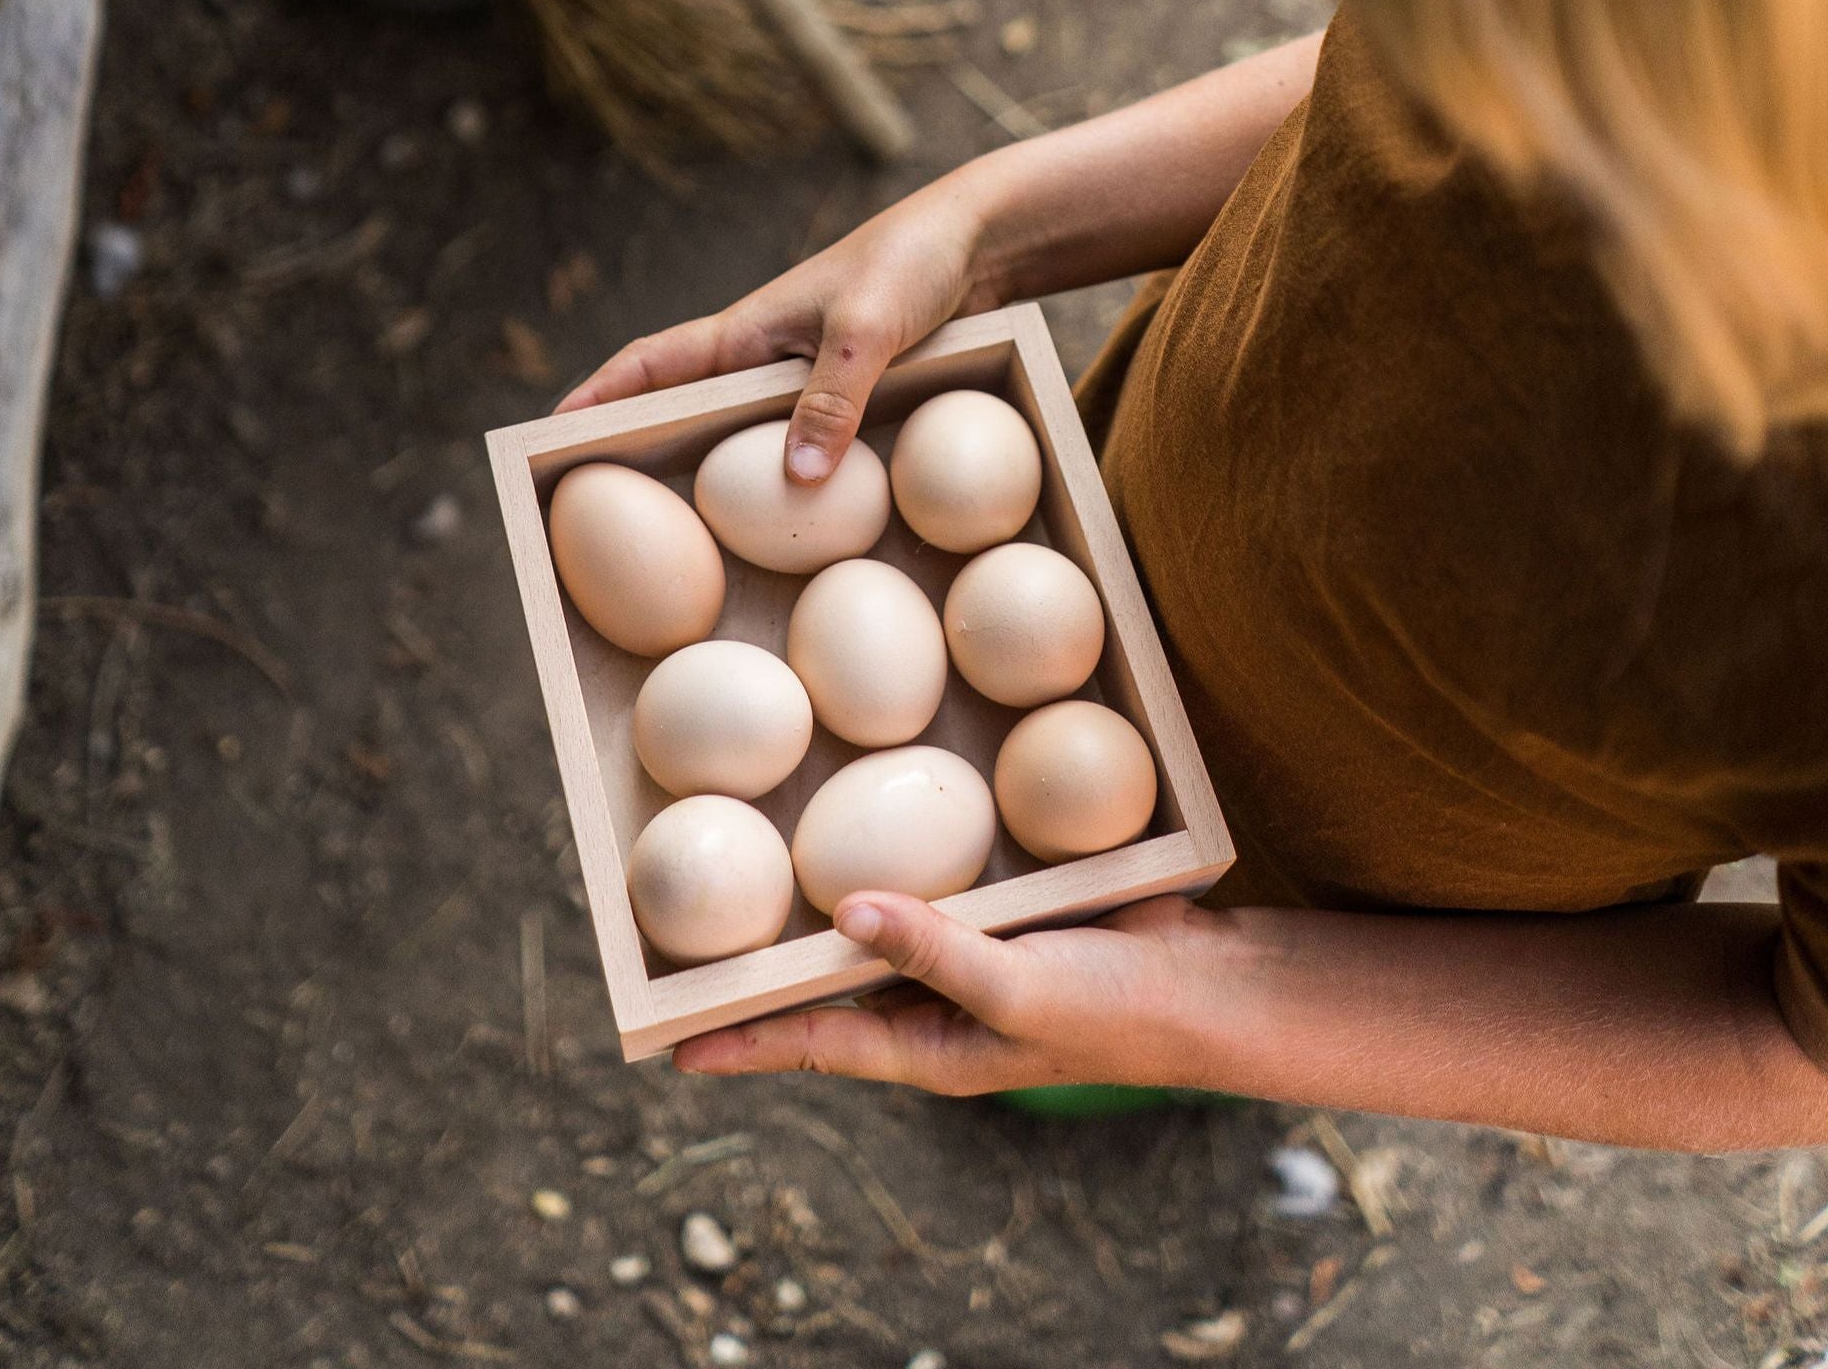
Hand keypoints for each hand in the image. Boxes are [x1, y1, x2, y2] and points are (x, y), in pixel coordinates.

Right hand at [558, 176, 1002, 482]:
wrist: (980, 242)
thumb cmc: (911, 265)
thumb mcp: (868, 332)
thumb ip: (832, 398)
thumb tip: (797, 479)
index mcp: (745, 333)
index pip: (650, 366)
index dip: (598, 398)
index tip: (550, 436)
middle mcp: (762, 359)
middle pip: (681, 409)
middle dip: (637, 450)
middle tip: (599, 510)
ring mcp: (802, 378)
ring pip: (740, 434)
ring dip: (711, 474)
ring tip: (677, 536)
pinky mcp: (847, 395)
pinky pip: (799, 443)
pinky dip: (782, 477)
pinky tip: (792, 520)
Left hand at [673, 890, 1211, 1095]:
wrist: (1205, 981)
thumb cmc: (1113, 1010)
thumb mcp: (1015, 987)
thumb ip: (931, 952)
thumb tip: (842, 913)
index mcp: (932, 1048)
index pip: (817, 1045)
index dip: (746, 1043)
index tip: (674, 1046)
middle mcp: (936, 1006)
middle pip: (830, 993)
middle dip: (765, 981)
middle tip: (690, 956)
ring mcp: (965, 958)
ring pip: (874, 938)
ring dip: (821, 921)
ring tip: (750, 891)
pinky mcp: (997, 913)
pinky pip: (927, 894)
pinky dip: (890, 870)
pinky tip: (859, 831)